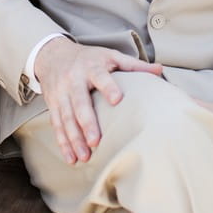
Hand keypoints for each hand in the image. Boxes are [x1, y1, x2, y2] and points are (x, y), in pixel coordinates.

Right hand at [34, 39, 162, 164]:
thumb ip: (133, 65)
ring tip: (84, 156)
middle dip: (87, 123)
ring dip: (74, 138)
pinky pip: (57, 125)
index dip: (108, 87)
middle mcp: (74, 80)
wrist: (53, 55)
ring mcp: (61, 93)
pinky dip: (63, 143)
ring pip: (66, 117)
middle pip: (79, 102)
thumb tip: (160, 70)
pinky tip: (71, 157)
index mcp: (91, 67)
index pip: (100, 77)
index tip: (117, 100)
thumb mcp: (110, 56)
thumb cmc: (88, 58)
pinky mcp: (53, 104)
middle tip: (96, 141)